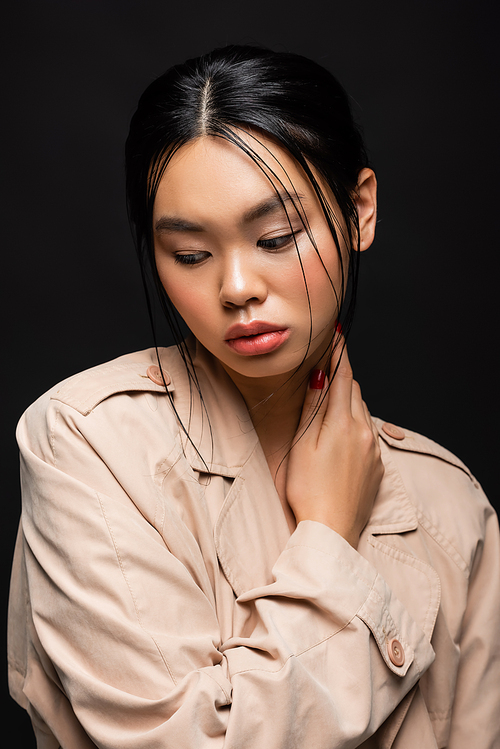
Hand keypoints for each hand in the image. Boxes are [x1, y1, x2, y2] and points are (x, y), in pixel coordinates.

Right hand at [286, 342, 383, 547]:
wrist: (331, 530)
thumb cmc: (307, 490)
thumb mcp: (302, 445)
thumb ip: (312, 409)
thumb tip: (319, 376)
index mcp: (343, 423)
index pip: (344, 378)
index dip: (340, 355)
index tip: (338, 337)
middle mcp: (364, 432)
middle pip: (355, 393)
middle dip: (344, 376)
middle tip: (331, 364)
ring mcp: (373, 450)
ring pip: (363, 412)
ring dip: (350, 400)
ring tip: (335, 396)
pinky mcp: (377, 467)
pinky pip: (369, 433)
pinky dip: (357, 423)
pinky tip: (344, 432)